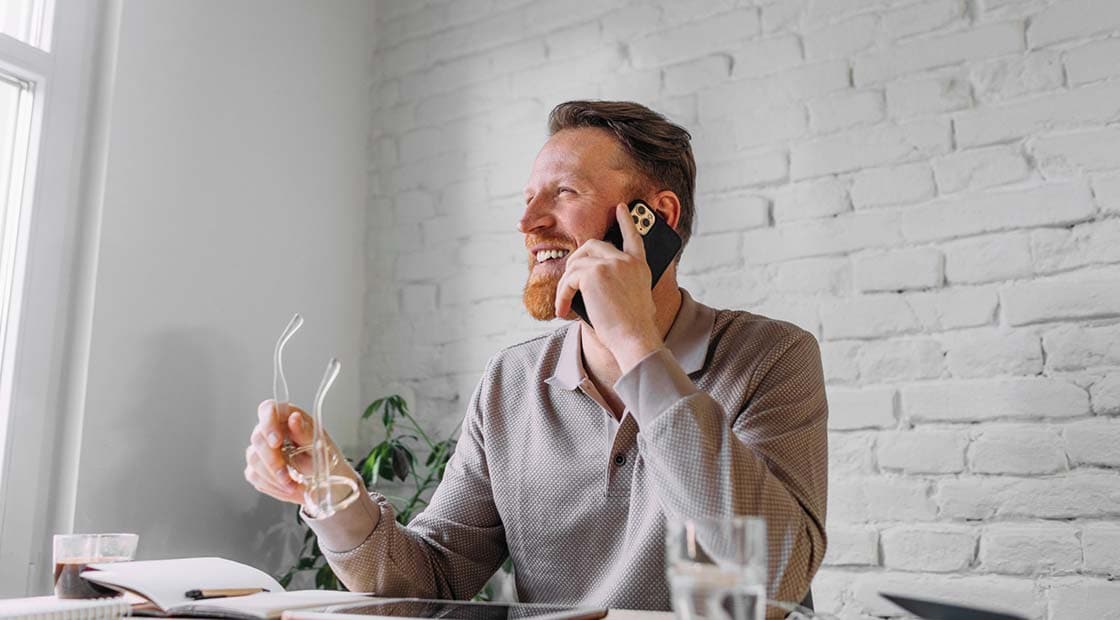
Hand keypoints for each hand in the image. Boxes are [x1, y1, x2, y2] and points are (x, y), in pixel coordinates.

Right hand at [244, 399, 353, 505]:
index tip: (276, 442)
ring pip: (254, 459)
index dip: (267, 423)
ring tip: (293, 485)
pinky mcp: (257, 467)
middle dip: (272, 460)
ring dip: (273, 476)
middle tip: (288, 475)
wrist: (327, 478)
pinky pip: (255, 476)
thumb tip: (294, 417)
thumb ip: (305, 432)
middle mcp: (271, 430)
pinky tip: (287, 487)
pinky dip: (272, 485)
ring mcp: (261, 449)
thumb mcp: (319, 445)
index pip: (268, 409)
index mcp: (287, 416)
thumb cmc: (324, 456)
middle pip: (257, 438)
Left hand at [555, 203, 663, 371]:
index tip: (619, 208)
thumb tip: (600, 284)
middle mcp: (626, 259)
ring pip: (575, 264)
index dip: (626, 221)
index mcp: (639, 265)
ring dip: (565, 285)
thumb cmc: (634, 328)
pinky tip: (563, 309)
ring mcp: (609, 263)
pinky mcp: (592, 274)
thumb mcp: (637, 299)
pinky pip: (568, 279)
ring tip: (565, 304)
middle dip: (577, 261)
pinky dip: (561, 295)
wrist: (634, 338)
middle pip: (593, 245)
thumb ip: (624, 283)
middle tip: (570, 281)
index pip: (633, 236)